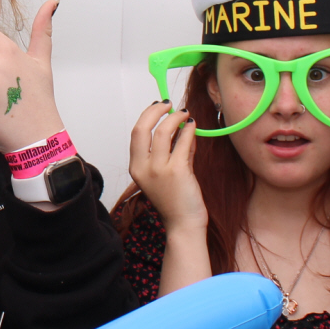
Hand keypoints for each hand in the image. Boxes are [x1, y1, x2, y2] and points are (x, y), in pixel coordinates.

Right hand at [128, 102, 206, 234]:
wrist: (183, 224)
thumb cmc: (175, 200)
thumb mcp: (165, 173)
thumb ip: (171, 150)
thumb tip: (180, 127)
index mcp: (136, 168)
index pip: (136, 133)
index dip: (147, 116)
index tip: (159, 107)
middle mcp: (143, 168)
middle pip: (143, 128)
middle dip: (156, 111)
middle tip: (169, 104)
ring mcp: (159, 170)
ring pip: (163, 132)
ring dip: (175, 118)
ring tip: (185, 113)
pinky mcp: (177, 171)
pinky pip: (183, 143)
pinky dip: (188, 130)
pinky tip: (193, 126)